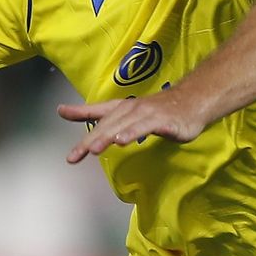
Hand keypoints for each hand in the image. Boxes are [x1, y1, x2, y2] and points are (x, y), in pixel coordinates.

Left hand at [57, 89, 207, 163]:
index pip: (97, 113)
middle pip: (106, 125)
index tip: (60, 112)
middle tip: (75, 155)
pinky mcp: (163, 120)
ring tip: (93, 149)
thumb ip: (110, 121)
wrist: (194, 100)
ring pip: (123, 125)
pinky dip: (132, 133)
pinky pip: (145, 127)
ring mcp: (147, 113)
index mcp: (123, 108)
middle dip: (89, 140)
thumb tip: (91, 132)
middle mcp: (132, 109)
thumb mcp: (132, 115)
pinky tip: (122, 141)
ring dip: (107, 137)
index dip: (78, 113)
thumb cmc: (160, 110)